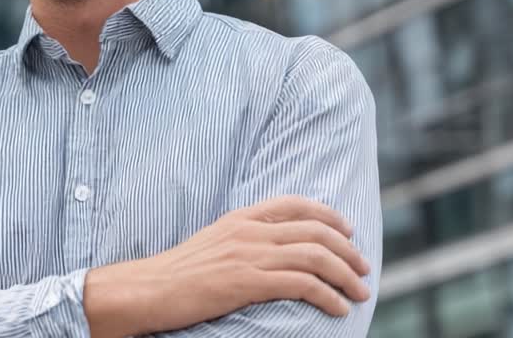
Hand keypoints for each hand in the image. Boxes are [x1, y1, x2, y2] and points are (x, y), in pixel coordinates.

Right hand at [84, 195, 371, 337]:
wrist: (148, 289)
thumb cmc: (177, 275)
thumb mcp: (213, 244)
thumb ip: (242, 240)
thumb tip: (270, 250)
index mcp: (240, 218)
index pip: (294, 204)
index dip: (327, 214)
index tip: (348, 230)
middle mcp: (248, 231)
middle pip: (314, 230)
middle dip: (347, 249)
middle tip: (364, 267)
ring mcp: (249, 255)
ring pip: (314, 257)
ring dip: (345, 275)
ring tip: (360, 291)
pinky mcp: (248, 282)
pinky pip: (301, 284)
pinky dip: (327, 295)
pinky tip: (339, 307)